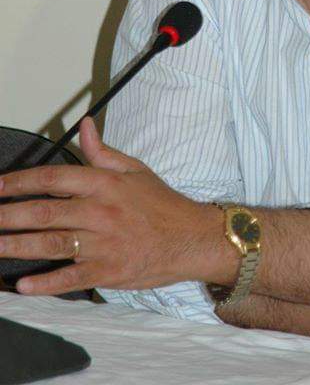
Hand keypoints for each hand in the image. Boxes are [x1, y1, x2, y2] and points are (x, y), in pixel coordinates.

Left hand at [0, 118, 217, 295]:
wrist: (191, 238)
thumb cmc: (161, 204)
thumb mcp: (135, 169)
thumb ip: (102, 151)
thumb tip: (84, 125)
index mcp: (105, 184)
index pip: (54, 178)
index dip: (21, 182)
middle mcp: (101, 212)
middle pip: (46, 212)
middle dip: (9, 215)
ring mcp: (103, 244)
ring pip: (52, 243)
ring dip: (17, 246)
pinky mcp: (108, 272)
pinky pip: (72, 278)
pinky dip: (47, 283)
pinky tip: (23, 284)